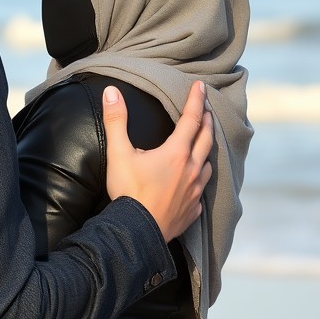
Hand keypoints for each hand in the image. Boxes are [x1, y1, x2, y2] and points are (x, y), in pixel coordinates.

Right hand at [102, 80, 213, 242]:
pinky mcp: (192, 210)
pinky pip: (201, 192)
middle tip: (206, 110)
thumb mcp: (119, 154)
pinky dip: (199, 182)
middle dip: (207, 121)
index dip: (196, 100)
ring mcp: (194, 191)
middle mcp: (192, 170)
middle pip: (206, 139)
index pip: (191, 119)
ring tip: (203, 145)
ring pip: (208, 165)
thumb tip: (112, 93)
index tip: (201, 86)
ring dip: (206, 151)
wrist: (136, 232)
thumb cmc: (129, 192)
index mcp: (177, 153)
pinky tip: (194, 184)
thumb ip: (116, 121)